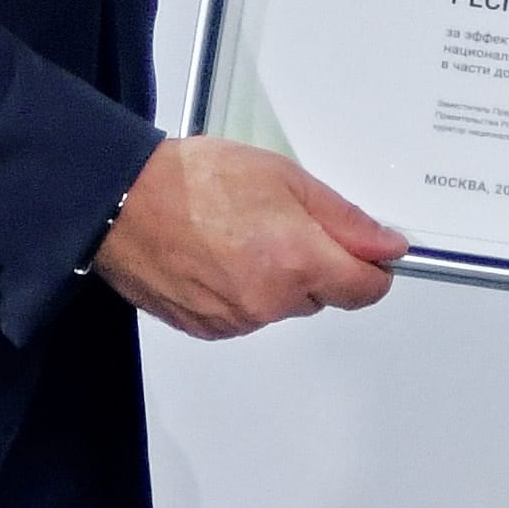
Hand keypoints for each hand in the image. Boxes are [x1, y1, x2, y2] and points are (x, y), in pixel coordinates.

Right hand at [92, 133, 408, 339]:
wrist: (122, 202)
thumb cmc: (194, 181)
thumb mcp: (285, 178)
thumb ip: (343, 219)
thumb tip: (386, 246)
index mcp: (298, 262)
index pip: (366, 289)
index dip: (371, 267)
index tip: (364, 250)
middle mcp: (271, 301)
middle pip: (321, 296)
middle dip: (314, 266)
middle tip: (280, 223)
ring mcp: (237, 320)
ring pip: (280, 306)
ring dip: (273, 279)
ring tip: (236, 235)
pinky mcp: (207, 328)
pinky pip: (244, 315)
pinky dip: (239, 291)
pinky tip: (214, 257)